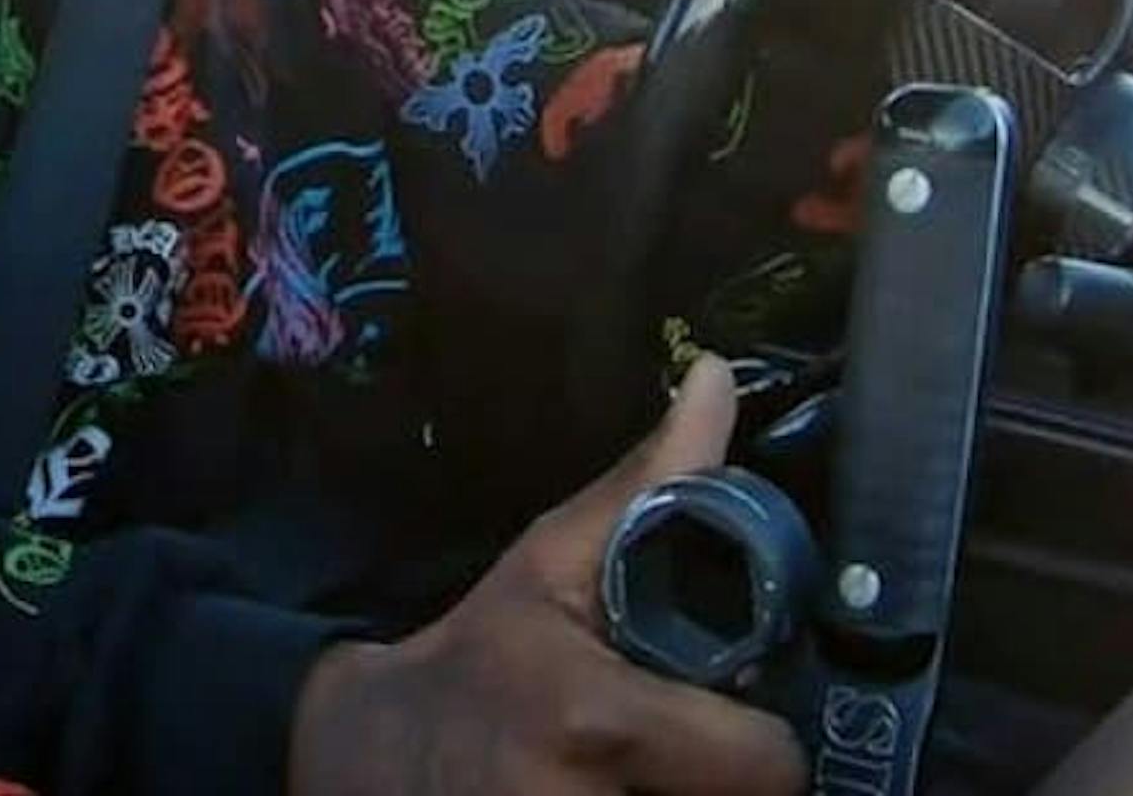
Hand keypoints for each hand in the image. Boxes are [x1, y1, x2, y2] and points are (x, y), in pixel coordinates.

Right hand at [289, 361, 806, 795]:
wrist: (368, 755)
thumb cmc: (480, 656)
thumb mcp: (552, 566)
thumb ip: (651, 485)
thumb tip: (718, 379)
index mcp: (594, 717)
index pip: (763, 767)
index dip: (764, 747)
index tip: (739, 727)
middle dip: (723, 786)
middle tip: (692, 756)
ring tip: (655, 775)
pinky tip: (620, 794)